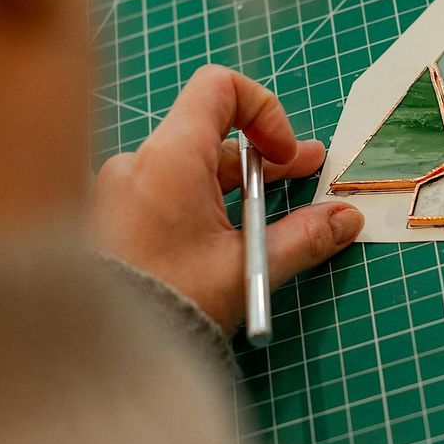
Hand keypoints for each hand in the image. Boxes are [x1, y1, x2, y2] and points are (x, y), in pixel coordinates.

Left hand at [91, 65, 363, 333]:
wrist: (97, 354)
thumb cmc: (170, 303)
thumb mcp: (246, 269)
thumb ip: (303, 237)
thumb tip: (345, 219)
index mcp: (171, 157)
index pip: (219, 89)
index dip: (263, 111)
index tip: (285, 155)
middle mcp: (138, 163)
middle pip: (211, 138)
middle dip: (263, 157)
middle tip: (306, 173)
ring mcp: (116, 191)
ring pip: (187, 172)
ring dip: (232, 188)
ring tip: (267, 217)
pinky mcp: (106, 221)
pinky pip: (159, 197)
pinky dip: (195, 207)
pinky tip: (215, 241)